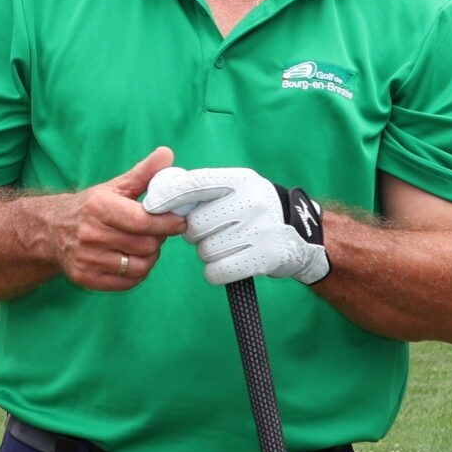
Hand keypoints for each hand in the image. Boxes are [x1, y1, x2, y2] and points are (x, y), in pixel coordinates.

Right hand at [39, 147, 187, 291]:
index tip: (179, 221)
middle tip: (157, 232)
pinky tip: (133, 259)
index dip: (167, 223)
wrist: (51, 230)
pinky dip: (137, 273)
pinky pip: (128, 282)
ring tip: (145, 245)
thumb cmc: (90, 207)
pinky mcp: (86, 278)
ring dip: (150, 257)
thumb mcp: (115, 187)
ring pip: (139, 266)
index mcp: (99, 206)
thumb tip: (167, 154)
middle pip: (145, 245)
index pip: (142, 221)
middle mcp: (90, 233)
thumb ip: (144, 173)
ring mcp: (86, 258)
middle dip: (158, 239)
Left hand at [142, 166, 330, 285]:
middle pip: (195, 224)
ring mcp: (260, 230)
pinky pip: (218, 270)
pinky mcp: (265, 257)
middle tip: (210, 232)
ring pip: (205, 250)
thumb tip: (157, 192)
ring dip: (208, 252)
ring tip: (226, 245)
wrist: (302, 232)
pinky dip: (216, 272)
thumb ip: (200, 187)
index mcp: (240, 180)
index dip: (168, 195)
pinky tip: (226, 264)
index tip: (149, 207)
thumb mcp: (235, 187)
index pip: (194, 184)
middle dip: (195, 232)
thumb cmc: (255, 208)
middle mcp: (251, 201)